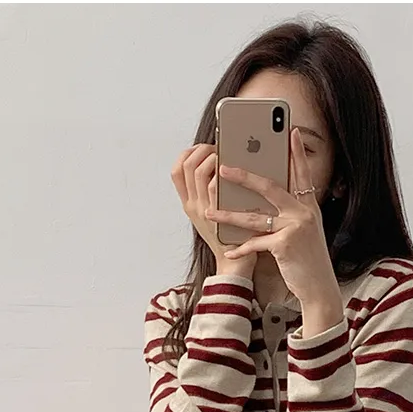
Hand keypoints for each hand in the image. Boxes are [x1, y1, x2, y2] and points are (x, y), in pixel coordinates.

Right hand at [170, 142, 253, 281]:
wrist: (235, 264)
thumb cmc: (231, 234)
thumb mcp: (216, 210)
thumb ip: (216, 189)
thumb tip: (228, 162)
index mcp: (189, 202)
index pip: (177, 170)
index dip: (188, 153)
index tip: (203, 147)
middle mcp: (192, 205)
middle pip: (187, 165)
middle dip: (203, 149)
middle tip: (220, 149)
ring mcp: (203, 209)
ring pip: (198, 171)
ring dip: (214, 157)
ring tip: (228, 159)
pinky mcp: (217, 214)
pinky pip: (214, 187)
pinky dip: (222, 175)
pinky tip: (234, 173)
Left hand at [212, 129, 342, 328]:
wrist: (320, 287)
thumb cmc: (308, 259)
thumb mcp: (305, 231)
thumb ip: (291, 213)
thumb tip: (265, 198)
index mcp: (308, 206)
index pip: (301, 174)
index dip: (296, 153)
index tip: (289, 133)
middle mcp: (304, 212)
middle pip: (271, 187)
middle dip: (245, 176)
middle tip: (224, 167)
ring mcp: (295, 227)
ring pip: (255, 217)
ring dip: (229, 215)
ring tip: (209, 212)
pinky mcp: (286, 244)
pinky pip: (256, 243)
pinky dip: (241, 249)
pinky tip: (229, 252)